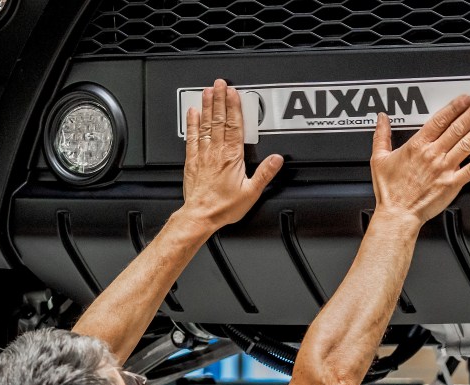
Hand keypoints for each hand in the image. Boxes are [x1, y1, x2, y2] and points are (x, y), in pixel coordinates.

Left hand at [180, 79, 282, 232]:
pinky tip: (193, 113)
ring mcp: (203, 155)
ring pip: (206, 125)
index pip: (234, 126)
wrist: (201, 215)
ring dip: (207, 106)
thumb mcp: (251, 192)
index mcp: (232, 157)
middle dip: (219, 100)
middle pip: (219, 120)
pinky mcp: (192, 161)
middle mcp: (217, 152)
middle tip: (219, 84)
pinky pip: (192, 137)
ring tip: (207, 91)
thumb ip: (265, 173)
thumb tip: (277, 159)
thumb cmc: (224, 206)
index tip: (233, 93)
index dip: (234, 107)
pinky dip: (193, 123)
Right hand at [370, 95, 469, 227]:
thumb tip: (382, 119)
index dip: (455, 107)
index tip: (465, 98)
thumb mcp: (379, 159)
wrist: (397, 214)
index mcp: (417, 146)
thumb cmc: (390, 191)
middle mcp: (433, 154)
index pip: (439, 120)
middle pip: (457, 128)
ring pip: (467, 143)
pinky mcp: (452, 183)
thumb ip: (381, 135)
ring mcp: (444, 168)